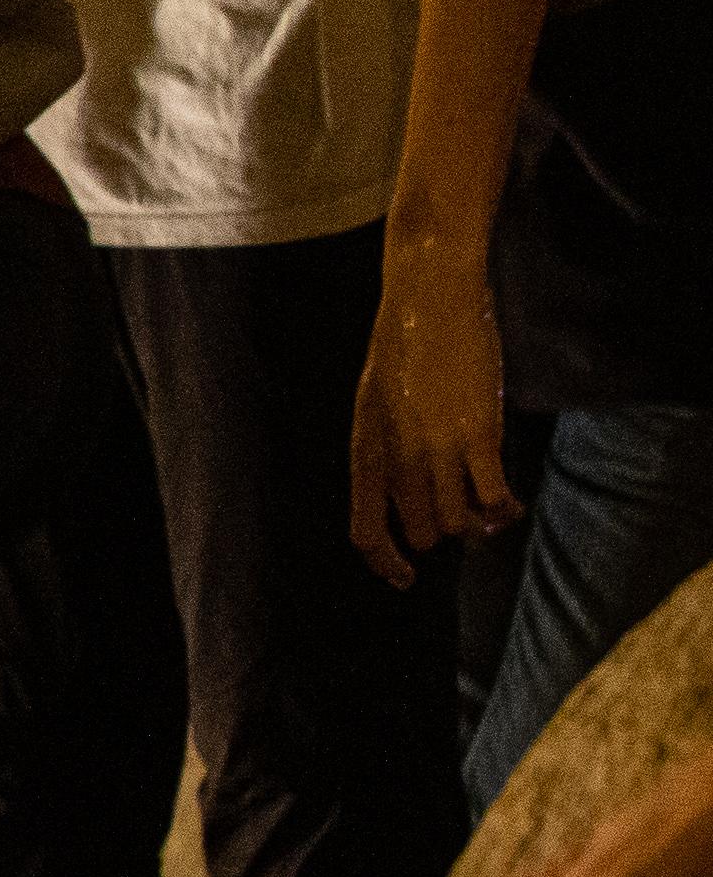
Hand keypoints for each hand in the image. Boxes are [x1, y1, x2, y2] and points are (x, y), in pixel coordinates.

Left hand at [351, 243, 518, 582]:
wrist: (428, 299)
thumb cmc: (403, 348)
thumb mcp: (376, 403)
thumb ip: (389, 448)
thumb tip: (414, 491)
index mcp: (364, 449)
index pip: (364, 531)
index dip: (384, 561)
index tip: (405, 576)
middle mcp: (396, 456)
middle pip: (420, 531)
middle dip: (443, 531)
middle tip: (464, 517)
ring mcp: (437, 447)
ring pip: (459, 520)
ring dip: (477, 522)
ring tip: (491, 511)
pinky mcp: (478, 432)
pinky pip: (493, 494)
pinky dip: (504, 507)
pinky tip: (511, 503)